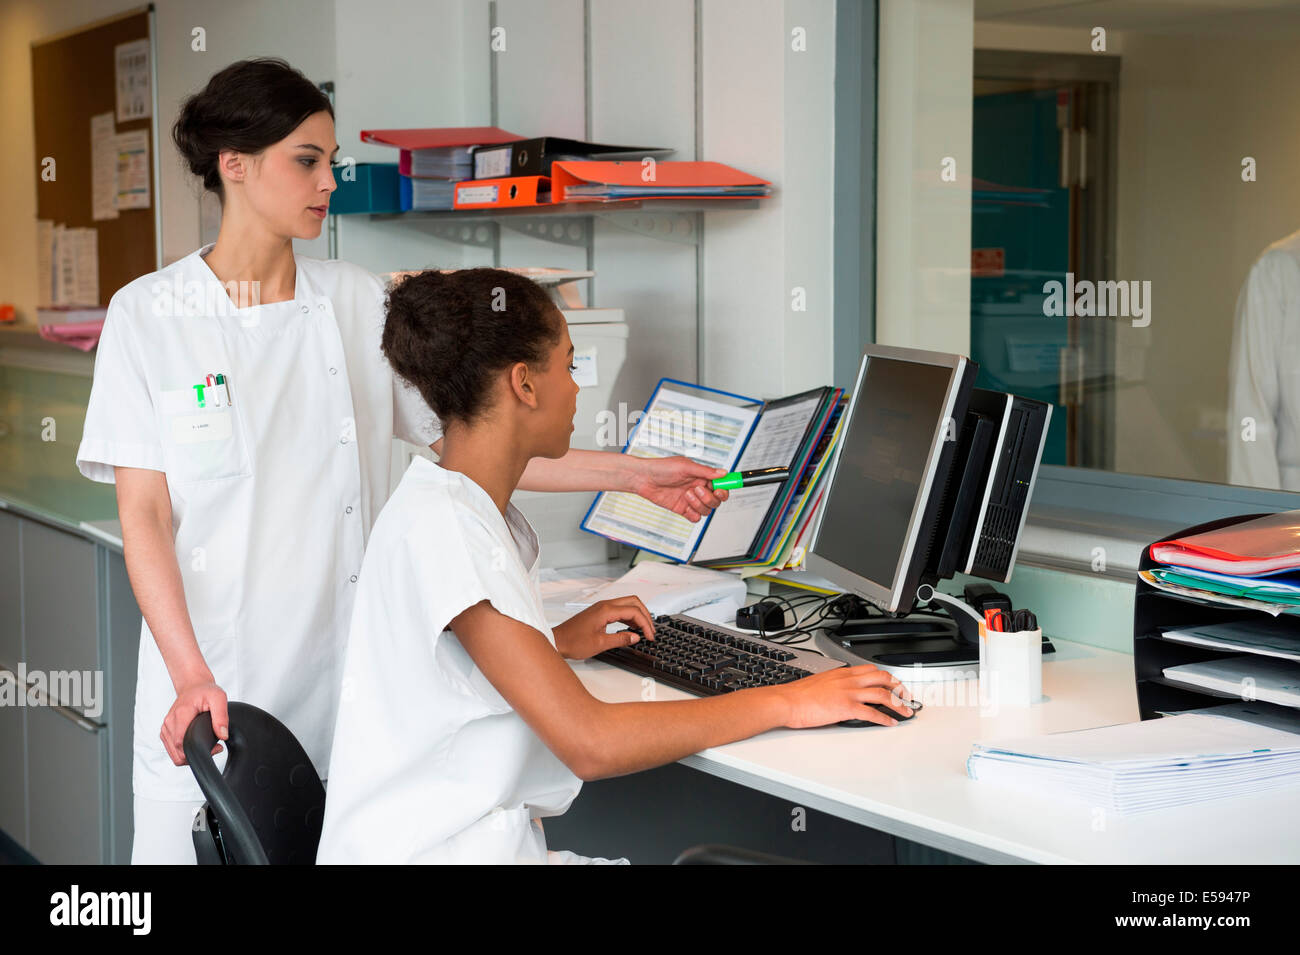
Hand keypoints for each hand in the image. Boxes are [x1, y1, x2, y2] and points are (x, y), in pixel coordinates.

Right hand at [160, 680, 228, 765]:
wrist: (193, 686)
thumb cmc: (205, 691)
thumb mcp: (219, 698)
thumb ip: (221, 717)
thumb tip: (222, 735)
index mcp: (180, 714)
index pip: (181, 743)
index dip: (198, 750)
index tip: (216, 747)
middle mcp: (169, 722)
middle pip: (178, 752)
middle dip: (196, 754)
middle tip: (214, 747)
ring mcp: (165, 728)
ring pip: (174, 754)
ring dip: (189, 755)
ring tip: (206, 745)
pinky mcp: (165, 732)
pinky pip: (172, 750)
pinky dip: (183, 752)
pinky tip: (196, 743)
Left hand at [555, 597, 656, 659]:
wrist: (558, 641)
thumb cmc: (573, 641)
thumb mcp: (600, 644)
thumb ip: (620, 639)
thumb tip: (636, 637)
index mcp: (606, 610)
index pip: (634, 611)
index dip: (645, 623)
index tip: (649, 636)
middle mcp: (605, 605)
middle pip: (633, 602)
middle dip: (645, 615)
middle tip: (651, 630)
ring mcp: (602, 607)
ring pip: (627, 604)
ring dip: (638, 615)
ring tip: (644, 630)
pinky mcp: (599, 612)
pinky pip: (619, 610)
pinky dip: (629, 617)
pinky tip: (632, 627)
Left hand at [628, 456, 729, 521]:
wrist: (643, 479)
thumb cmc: (661, 468)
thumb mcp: (685, 466)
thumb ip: (705, 471)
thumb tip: (723, 472)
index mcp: (702, 476)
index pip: (721, 485)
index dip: (724, 488)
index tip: (720, 489)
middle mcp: (698, 488)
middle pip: (716, 500)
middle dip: (709, 497)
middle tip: (696, 490)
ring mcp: (691, 500)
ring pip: (707, 510)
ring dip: (699, 504)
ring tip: (686, 494)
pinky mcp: (682, 509)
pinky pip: (695, 518)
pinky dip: (693, 514)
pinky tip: (685, 506)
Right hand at [776, 665, 914, 727]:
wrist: (787, 701)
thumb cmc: (798, 695)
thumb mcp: (819, 682)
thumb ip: (834, 684)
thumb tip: (840, 692)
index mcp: (842, 673)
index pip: (871, 670)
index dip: (886, 677)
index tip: (893, 684)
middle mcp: (848, 680)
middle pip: (882, 678)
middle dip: (898, 688)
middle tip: (906, 697)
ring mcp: (848, 693)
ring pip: (882, 694)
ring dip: (898, 704)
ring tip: (906, 712)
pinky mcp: (846, 708)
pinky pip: (872, 712)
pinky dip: (884, 718)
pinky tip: (890, 723)